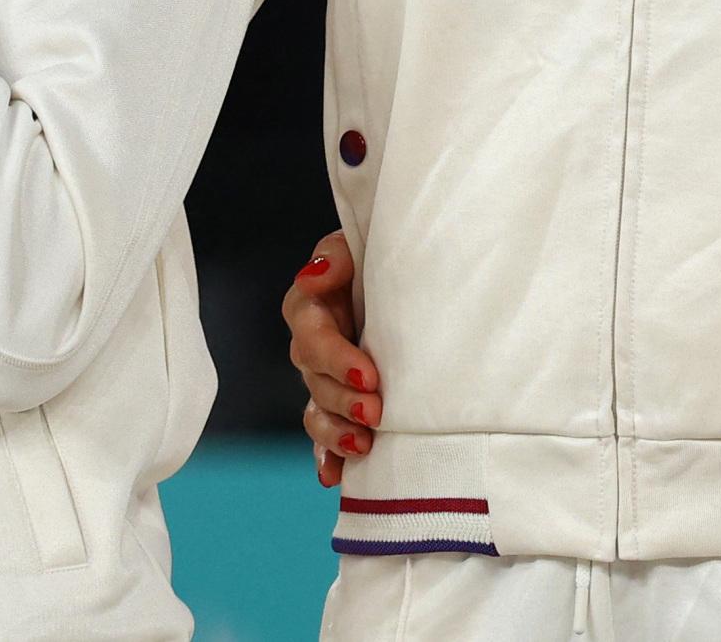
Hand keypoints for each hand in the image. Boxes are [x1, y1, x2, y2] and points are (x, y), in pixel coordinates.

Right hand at [284, 232, 377, 487]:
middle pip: (314, 379)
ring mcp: (324, 378)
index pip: (312, 335)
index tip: (369, 376)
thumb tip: (314, 275)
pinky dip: (328, 457)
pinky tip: (336, 476)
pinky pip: (324, 437)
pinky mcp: (339, 404)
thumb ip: (336, 256)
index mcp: (312, 307)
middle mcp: (313, 346)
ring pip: (316, 411)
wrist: (409, 279)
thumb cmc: (383, 256)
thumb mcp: (360, 245)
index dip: (336, 359)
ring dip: (335, 432)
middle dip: (343, 400)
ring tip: (363, 446)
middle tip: (376, 413)